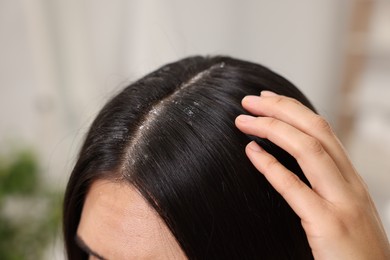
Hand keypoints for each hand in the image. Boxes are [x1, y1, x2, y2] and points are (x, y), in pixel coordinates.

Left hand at [235, 91, 389, 259]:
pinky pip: (295, 188)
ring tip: (243, 120)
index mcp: (351, 179)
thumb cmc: (353, 253)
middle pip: (316, 130)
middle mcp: (350, 185)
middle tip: (249, 99)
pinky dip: (271, 166)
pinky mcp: (329, 225)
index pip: (323, 130)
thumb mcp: (344, 211)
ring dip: (272, 128)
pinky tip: (251, 152)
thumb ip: (325, 187)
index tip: (268, 99)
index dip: (293, 109)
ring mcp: (343, 203)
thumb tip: (291, 165)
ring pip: (309, 150)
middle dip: (280, 109)